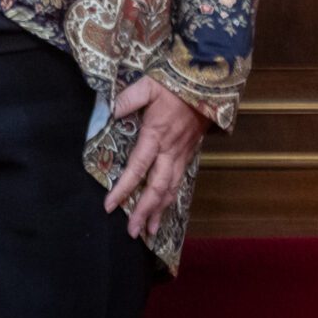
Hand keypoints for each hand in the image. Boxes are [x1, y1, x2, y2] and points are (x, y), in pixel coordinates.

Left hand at [104, 77, 211, 238]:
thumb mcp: (148, 85)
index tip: (110, 206)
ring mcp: (181, 155)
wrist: (207, 85)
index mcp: (156, 136)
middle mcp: (170, 151)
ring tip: (150, 231)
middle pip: (157, 189)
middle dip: (144, 212)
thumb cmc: (173, 85)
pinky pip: (179, 182)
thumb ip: (128, 99)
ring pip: (171, 189)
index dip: (123, 189)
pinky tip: (164, 209)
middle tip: (132, 232)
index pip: (137, 169)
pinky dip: (171, 199)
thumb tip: (110, 111)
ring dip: (160, 211)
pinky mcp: (188, 154)